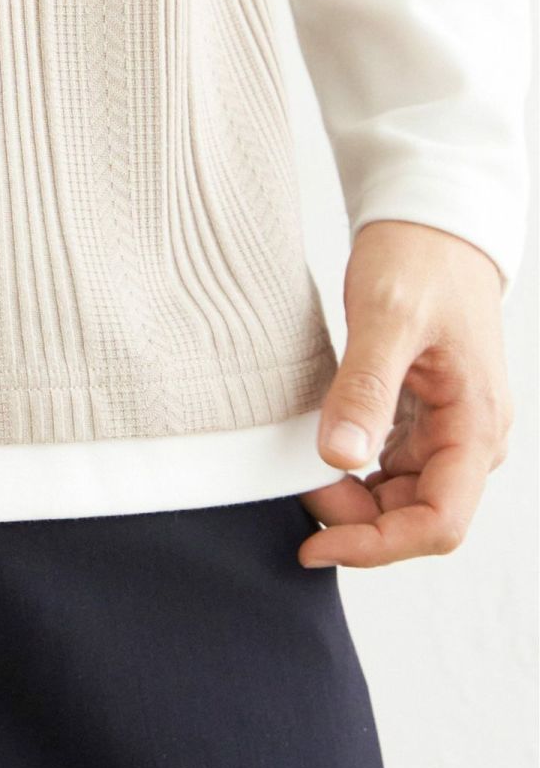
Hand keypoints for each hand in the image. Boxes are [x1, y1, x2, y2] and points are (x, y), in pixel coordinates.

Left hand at [295, 218, 512, 568]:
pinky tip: (315, 452)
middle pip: (415, 518)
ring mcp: (448, 429)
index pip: (438, 523)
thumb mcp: (387, 318)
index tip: (314, 542)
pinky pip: (390, 466)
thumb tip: (339, 457)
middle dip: (355, 520)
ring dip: (351, 498)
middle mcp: (470, 438)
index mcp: (476, 426)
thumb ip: (365, 388)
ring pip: (400, 497)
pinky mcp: (424, 416)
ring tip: (296, 471)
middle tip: (291, 489)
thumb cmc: (419, 259)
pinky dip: (352, 471)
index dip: (376, 545)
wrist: (430, 222)